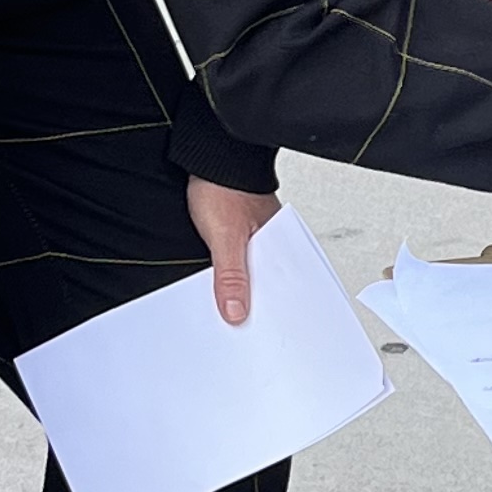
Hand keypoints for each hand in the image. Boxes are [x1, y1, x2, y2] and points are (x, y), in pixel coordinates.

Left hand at [186, 179, 281, 326]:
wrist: (209, 158)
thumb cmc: (223, 186)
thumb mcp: (226, 236)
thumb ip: (232, 275)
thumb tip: (236, 311)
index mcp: (281, 244)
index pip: (282, 289)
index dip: (272, 313)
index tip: (258, 333)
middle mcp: (273, 243)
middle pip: (266, 286)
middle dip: (253, 306)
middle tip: (238, 329)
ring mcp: (256, 240)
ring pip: (251, 276)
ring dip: (239, 291)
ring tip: (228, 313)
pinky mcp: (239, 237)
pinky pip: (238, 265)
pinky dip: (229, 278)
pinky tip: (220, 288)